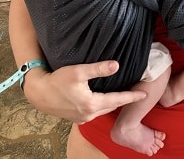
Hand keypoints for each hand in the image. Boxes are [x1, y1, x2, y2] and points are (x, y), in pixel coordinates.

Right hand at [23, 60, 146, 123]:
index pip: (117, 99)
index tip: (145, 94)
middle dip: (125, 100)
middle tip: (137, 93)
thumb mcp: (79, 71)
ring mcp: (82, 118)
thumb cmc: (58, 80)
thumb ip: (98, 68)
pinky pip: (95, 112)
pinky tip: (105, 99)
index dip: (131, 96)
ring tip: (124, 95)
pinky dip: (103, 105)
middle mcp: (88, 114)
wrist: (39, 93)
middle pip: (112, 106)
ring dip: (114, 103)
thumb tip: (116, 65)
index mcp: (92, 104)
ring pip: (103, 110)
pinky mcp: (76, 117)